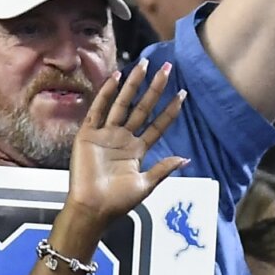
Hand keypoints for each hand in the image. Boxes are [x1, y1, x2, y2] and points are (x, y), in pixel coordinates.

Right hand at [62, 58, 187, 232]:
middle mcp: (123, 138)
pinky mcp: (89, 134)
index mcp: (137, 150)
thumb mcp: (146, 185)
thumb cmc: (118, 202)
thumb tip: (185, 158)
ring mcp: (106, 134)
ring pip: (122, 104)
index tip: (183, 95)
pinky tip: (117, 78)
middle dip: (155, 89)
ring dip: (133, 85)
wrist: (94, 208)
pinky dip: (107, 93)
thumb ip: (163, 169)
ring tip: (145, 65)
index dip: (170, 111)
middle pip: (142, 108)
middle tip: (168, 69)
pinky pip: (98, 110)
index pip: (158, 125)